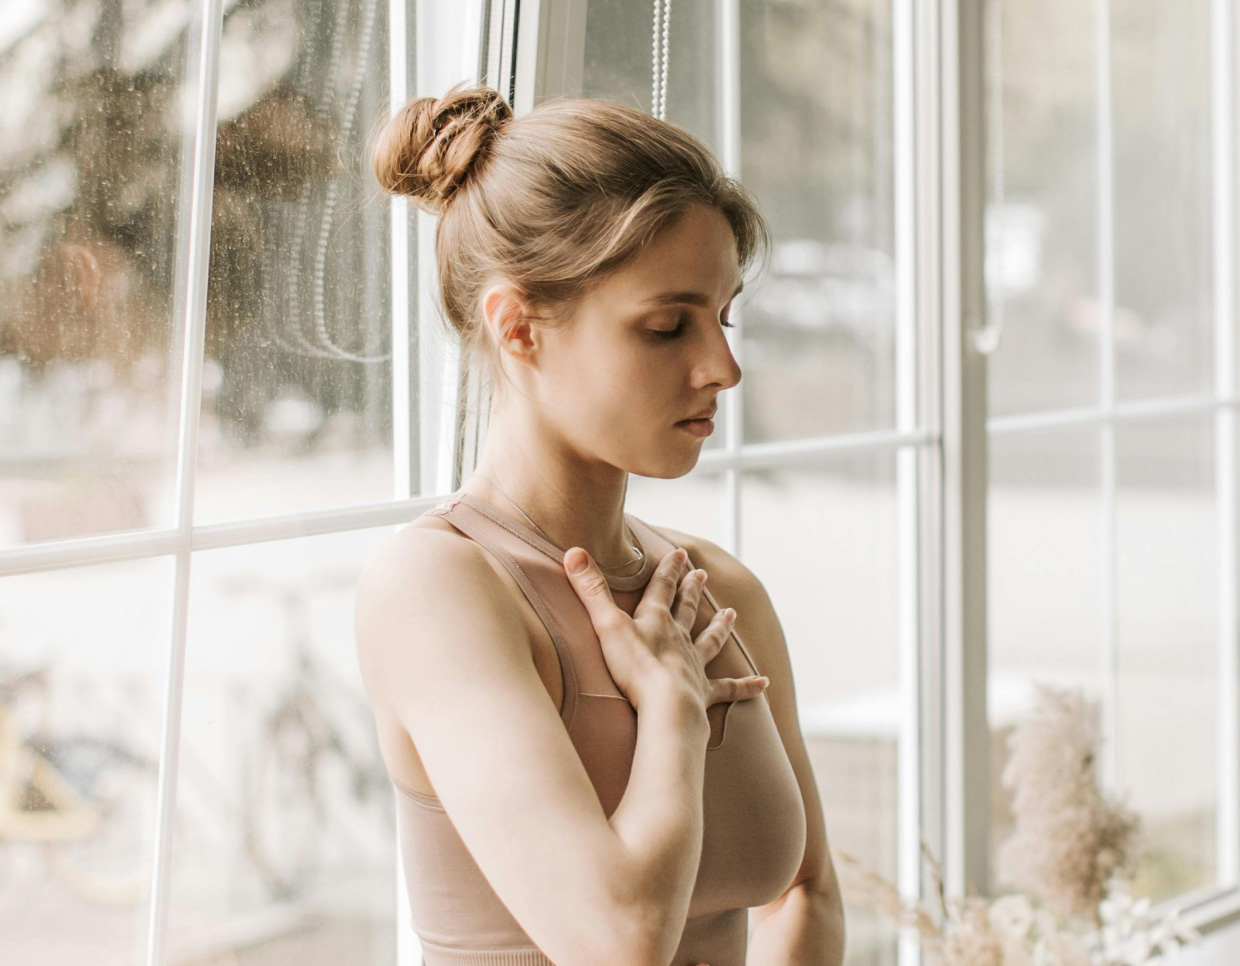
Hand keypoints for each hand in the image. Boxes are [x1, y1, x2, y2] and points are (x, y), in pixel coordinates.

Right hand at [563, 544, 768, 714]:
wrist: (666, 706)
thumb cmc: (635, 668)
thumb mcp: (606, 624)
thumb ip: (590, 590)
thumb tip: (574, 551)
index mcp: (657, 621)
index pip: (663, 587)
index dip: (669, 569)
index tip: (680, 553)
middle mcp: (679, 639)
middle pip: (688, 609)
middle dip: (693, 590)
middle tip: (703, 574)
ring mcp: (694, 666)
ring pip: (711, 642)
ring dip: (720, 628)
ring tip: (731, 614)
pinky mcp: (704, 693)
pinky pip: (729, 689)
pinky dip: (746, 686)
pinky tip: (763, 683)